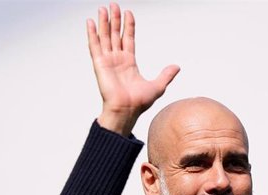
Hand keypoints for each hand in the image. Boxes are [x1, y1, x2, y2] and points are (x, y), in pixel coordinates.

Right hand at [87, 3, 179, 134]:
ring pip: (105, 37)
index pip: (128, 39)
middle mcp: (117, 59)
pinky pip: (94, 46)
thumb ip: (166, 75)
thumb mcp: (158, 86)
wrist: (126, 110)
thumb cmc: (138, 103)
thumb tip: (177, 67)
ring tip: (103, 8)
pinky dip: (92, 34)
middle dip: (115, 20)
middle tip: (113, 5)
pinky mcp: (99, 64)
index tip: (129, 13)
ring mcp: (107, 61)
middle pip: (115, 34)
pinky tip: (90, 22)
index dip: (128, 26)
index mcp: (129, 62)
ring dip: (104, 22)